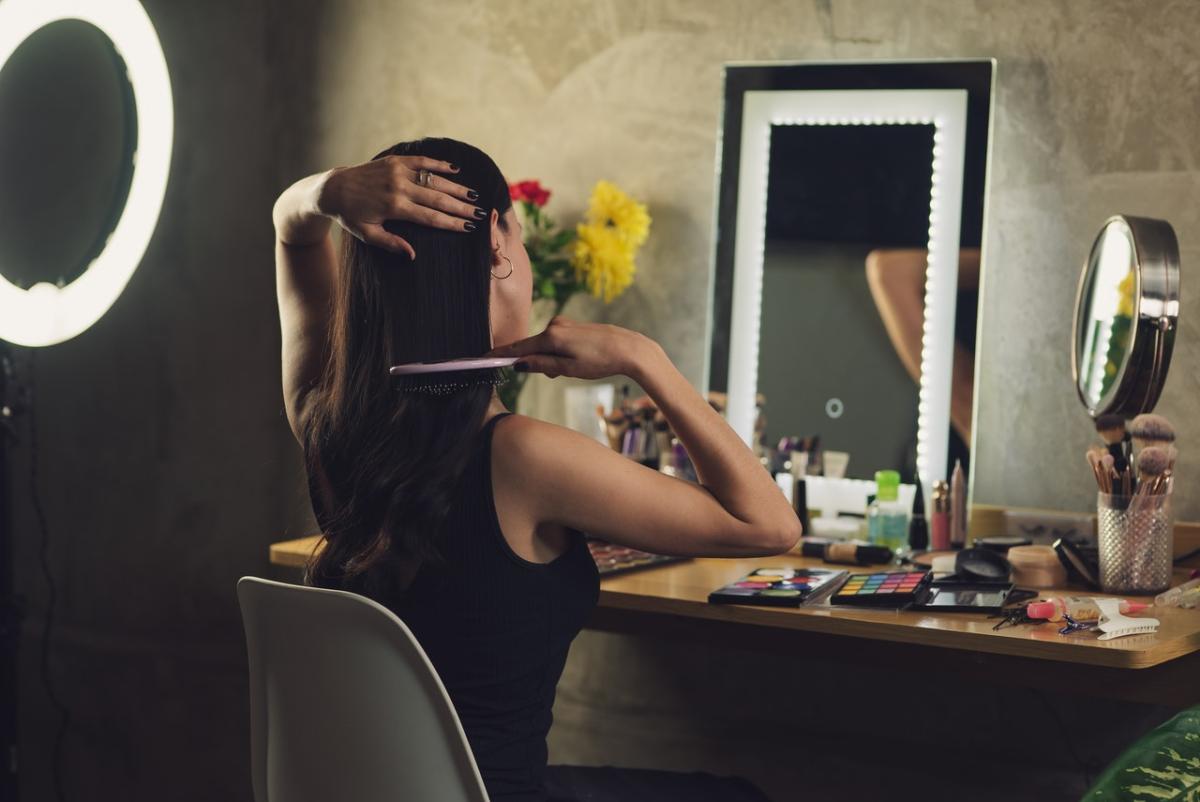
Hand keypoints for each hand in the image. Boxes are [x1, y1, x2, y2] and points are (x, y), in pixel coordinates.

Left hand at [317, 156, 483, 258]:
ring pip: (434, 180)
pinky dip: (439, 164)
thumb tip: (413, 255)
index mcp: (394, 208)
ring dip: (456, 188)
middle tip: (479, 213)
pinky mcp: (395, 161)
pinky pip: (422, 161)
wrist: (333, 189)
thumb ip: (391, 243)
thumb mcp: (368, 234)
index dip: (452, 223)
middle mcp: (399, 187)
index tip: (469, 227)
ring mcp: (397, 171)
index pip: (431, 217)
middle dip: (461, 207)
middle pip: (438, 199)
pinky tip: (455, 170)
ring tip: (473, 195)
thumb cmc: (351, 216)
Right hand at [487, 316, 661, 380]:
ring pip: (546, 346)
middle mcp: (554, 325)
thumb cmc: (601, 361)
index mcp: (551, 336)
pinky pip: (556, 341)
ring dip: (551, 360)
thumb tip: (519, 364)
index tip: (482, 359)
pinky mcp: (572, 326)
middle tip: (558, 376)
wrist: (629, 348)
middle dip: (537, 363)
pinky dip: (559, 353)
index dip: (500, 355)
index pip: (518, 348)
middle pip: (532, 348)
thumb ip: (542, 365)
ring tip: (576, 368)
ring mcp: (564, 323)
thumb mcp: (569, 369)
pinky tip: (578, 359)